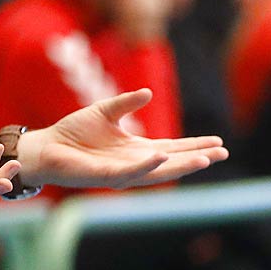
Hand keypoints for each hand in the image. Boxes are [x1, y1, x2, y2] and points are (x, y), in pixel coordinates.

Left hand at [29, 89, 227, 189]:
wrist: (47, 147)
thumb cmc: (73, 132)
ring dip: (182, 165)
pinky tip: (164, 156)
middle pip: (173, 161)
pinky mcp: (106, 176)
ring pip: (159, 171)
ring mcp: (123, 172)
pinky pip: (131, 171)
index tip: (218, 142)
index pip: (173, 148)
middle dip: (198, 157)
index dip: (195, 145)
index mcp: (136, 149)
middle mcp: (134, 163)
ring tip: (205, 160)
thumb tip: (149, 92)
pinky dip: (148, 165)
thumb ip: (127, 103)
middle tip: (223, 153)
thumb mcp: (105, 111)